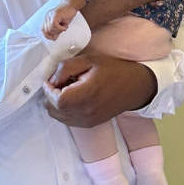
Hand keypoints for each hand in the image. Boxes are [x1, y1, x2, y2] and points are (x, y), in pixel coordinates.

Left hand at [42, 53, 156, 127]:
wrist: (134, 86)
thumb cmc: (113, 70)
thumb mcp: (89, 60)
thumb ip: (65, 68)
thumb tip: (51, 80)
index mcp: (86, 95)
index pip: (55, 100)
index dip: (48, 89)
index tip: (53, 78)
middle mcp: (86, 113)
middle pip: (53, 110)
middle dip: (51, 95)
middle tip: (61, 81)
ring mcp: (87, 121)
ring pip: (57, 116)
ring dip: (56, 103)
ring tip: (69, 89)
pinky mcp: (89, 124)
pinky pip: (66, 120)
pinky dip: (64, 109)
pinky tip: (74, 97)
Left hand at [43, 5, 77, 39]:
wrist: (71, 5)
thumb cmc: (67, 14)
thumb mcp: (60, 25)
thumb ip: (56, 31)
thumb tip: (54, 38)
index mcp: (47, 19)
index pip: (43, 30)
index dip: (47, 36)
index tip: (53, 38)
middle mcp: (47, 17)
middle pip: (46, 31)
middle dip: (55, 33)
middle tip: (61, 30)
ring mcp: (50, 15)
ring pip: (50, 28)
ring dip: (58, 30)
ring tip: (63, 27)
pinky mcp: (55, 15)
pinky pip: (54, 25)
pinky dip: (60, 28)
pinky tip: (65, 26)